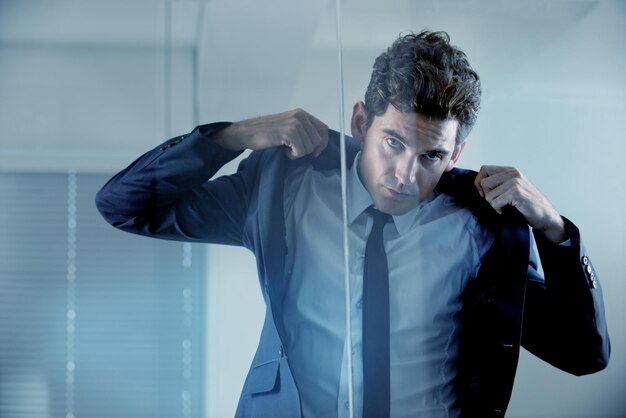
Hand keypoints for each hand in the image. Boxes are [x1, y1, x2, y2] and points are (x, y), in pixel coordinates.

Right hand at [212, 108, 327, 158]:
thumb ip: (303, 130)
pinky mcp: (289, 133)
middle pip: (318, 140)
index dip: (322, 143)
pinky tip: (283, 151)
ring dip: (298, 153)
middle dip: (308, 150)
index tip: (314, 152)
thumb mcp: (288, 126)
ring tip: (286, 148)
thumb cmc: (266, 132)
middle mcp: (300, 116)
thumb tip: (319, 143)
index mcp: (301, 114)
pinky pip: (300, 151)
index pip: (323, 129)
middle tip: (293, 150)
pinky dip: (293, 155)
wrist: (247, 132)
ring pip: (309, 147)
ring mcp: (295, 124)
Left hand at [474, 165, 566, 242]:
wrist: (546, 217)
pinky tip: (509, 211)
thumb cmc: (526, 206)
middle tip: (500, 203)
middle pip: (483, 183)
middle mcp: (513, 173)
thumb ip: (498, 184)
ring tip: (507, 207)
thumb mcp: (511, 190)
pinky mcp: (516, 192)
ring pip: (488, 195)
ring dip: (495, 205)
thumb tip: (477, 186)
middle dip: (488, 196)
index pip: (484, 169)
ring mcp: (515, 182)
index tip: (484, 194)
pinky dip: (499, 210)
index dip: (479, 183)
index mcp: (510, 171)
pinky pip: (494, 203)